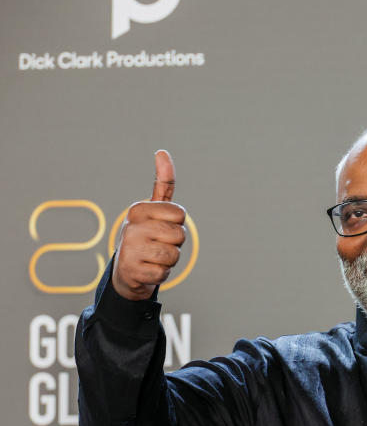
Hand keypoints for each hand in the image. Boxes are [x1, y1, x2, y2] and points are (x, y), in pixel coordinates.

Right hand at [111, 150, 186, 299]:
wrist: (128, 270)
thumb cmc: (148, 235)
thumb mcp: (155, 209)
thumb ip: (163, 183)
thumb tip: (162, 151)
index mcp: (138, 209)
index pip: (180, 215)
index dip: (177, 224)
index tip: (162, 226)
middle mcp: (131, 226)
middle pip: (179, 235)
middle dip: (175, 243)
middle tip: (159, 244)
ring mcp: (129, 249)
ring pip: (174, 254)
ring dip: (169, 259)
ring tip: (154, 257)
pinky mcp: (132, 271)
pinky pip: (164, 273)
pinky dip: (162, 274)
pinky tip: (148, 270)